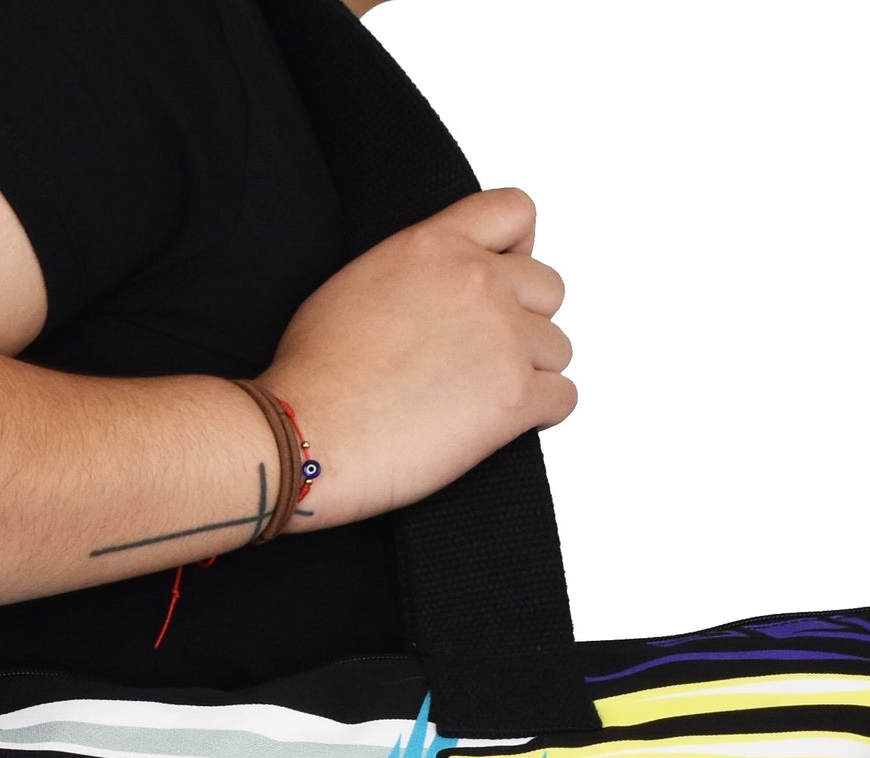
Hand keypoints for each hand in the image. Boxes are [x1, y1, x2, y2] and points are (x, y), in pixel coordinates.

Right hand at [257, 188, 574, 529]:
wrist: (306, 433)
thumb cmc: (313, 375)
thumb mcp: (358, 282)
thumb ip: (416, 270)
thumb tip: (434, 294)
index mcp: (437, 245)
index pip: (515, 213)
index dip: (517, 250)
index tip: (504, 278)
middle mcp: (480, 282)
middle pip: (548, 289)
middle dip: (523, 321)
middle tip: (484, 356)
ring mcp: (504, 341)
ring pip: (557, 348)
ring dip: (530, 371)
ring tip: (481, 397)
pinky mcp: (515, 401)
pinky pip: (563, 397)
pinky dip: (539, 412)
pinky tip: (498, 424)